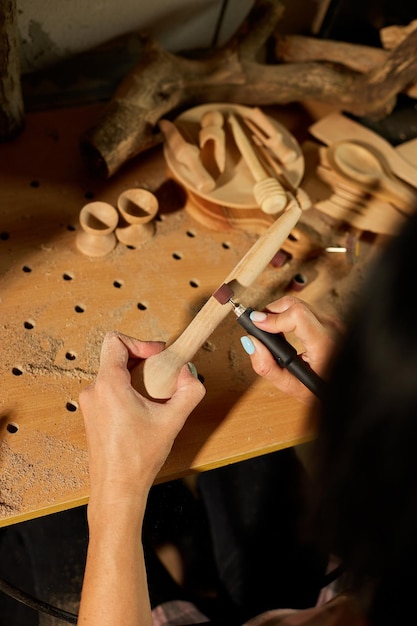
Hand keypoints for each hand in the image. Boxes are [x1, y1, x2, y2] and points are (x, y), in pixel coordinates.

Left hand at [79, 331, 205, 511]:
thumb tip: (190, 374)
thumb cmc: (138, 458)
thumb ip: (189, 392)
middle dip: (142, 360)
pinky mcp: (92, 414)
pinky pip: (109, 389)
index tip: (158, 355)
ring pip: (113, 373)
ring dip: (135, 376)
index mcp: (108, 385)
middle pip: (116, 356)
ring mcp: (90, 403)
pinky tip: (143, 408)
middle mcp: (93, 390)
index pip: (115, 341)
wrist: (117, 489)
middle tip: (162, 373)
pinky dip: (127, 389)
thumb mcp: (173, 421)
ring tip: (154, 394)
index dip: (140, 342)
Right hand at [241, 296, 337, 403]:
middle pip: (294, 304)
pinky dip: (289, 315)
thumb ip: (267, 367)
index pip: (297, 316)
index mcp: (326, 345)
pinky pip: (305, 309)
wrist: (344, 388)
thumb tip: (251, 343)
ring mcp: (333, 323)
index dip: (271, 317)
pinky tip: (283, 329)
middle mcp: (332, 329)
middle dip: (270, 312)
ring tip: (269, 330)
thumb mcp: (292, 387)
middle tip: (258, 326)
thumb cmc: (321, 389)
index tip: (255, 323)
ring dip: (279, 313)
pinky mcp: (330, 321)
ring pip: (298, 304)